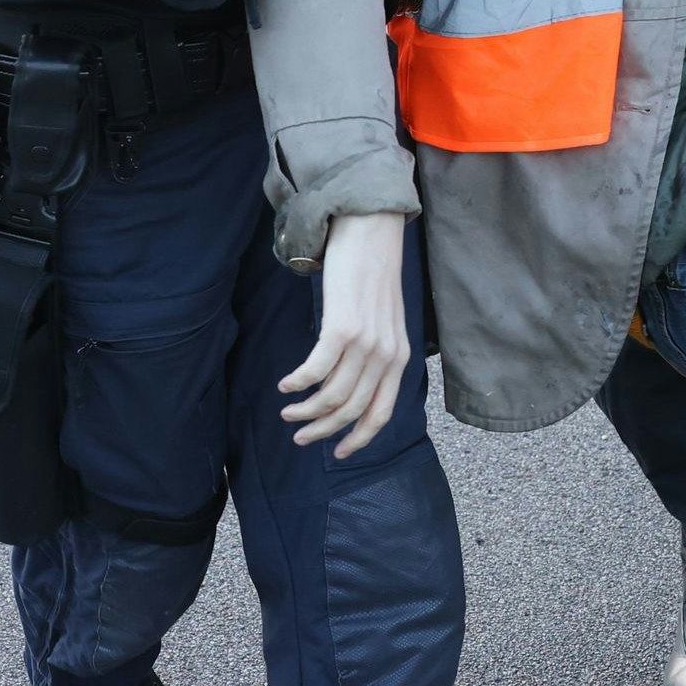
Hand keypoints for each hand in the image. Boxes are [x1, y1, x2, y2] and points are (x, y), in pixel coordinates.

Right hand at [280, 212, 412, 457]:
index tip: (338, 453)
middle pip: (352, 410)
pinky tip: (286, 384)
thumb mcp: (385, 322)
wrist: (371, 233)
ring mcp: (366, 343)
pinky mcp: (343, 327)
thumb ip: (376, 354)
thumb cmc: (373, 276)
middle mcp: (387, 356)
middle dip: (323, 430)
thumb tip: (351, 384)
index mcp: (400, 359)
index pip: (381, 413)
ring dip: (306, 410)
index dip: (359, 439)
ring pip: (332, 395)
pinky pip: (316, 369)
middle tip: (300, 435)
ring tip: (288, 410)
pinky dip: (298, 383)